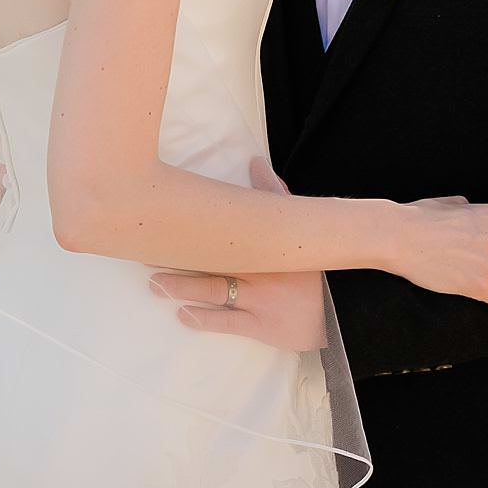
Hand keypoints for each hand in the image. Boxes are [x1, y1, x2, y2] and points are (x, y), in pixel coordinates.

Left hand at [146, 158, 328, 350]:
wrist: (344, 311)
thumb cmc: (313, 268)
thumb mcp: (298, 227)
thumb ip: (273, 195)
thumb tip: (255, 161)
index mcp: (265, 242)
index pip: (222, 230)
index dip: (190, 227)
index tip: (161, 221)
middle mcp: (260, 268)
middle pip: (210, 260)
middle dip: (177, 257)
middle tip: (143, 255)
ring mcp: (260, 298)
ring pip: (213, 289)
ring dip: (181, 287)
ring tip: (155, 284)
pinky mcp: (264, 326)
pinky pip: (227, 321)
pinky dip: (202, 318)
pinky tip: (182, 315)